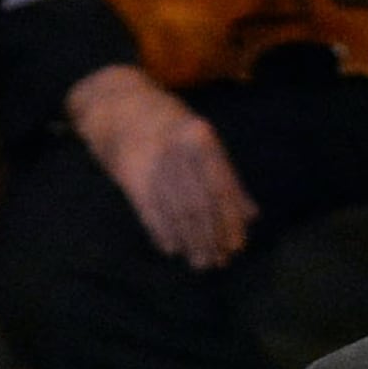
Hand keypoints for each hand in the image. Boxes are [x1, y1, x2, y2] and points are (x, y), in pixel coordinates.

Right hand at [65, 64, 255, 269]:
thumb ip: (226, 176)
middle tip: (218, 261)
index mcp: (201, 138)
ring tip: (200, 262)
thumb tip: (251, 215)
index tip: (236, 246)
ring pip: (177, 213)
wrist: (116, 106)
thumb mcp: (201, 140)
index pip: (222, 188)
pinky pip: (151, 214)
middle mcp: (178, 151)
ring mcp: (153, 165)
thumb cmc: (167, 125)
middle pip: (200, 206)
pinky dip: (164, 235)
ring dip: (191, 243)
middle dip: (211, 238)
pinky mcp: (131, 178)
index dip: (230, 221)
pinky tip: (173, 250)